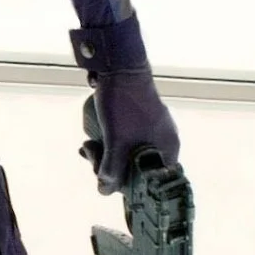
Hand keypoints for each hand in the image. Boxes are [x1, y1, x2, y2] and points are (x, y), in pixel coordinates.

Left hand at [79, 64, 180, 194]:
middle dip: (111, 168)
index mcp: (168, 148)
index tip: (110, 182)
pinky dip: (107, 144)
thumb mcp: (116, 142)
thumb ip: (111, 169)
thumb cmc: (124, 103)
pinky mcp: (135, 119)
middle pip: (137, 169)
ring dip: (105, 156)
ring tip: (87, 147)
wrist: (117, 64)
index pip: (155, 182)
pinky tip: (89, 143)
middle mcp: (162, 140)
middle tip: (92, 160)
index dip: (131, 187)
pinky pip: (122, 140)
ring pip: (126, 154)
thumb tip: (104, 190)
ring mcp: (149, 128)